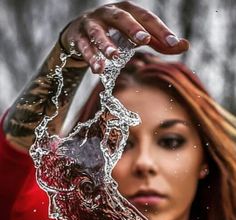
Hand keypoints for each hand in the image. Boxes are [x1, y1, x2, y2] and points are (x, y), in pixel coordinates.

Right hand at [60, 1, 188, 72]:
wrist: (80, 32)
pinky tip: (97, 69)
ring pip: (98, 32)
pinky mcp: (78, 37)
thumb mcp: (137, 36)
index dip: (160, 30)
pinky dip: (90, 57)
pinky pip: (84, 47)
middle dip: (132, 28)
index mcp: (127, 11)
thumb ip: (159, 42)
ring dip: (106, 44)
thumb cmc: (116, 33)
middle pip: (122, 18)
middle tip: (144, 40)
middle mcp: (109, 13)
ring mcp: (91, 24)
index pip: (146, 18)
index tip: (173, 43)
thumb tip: (184, 46)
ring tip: (114, 56)